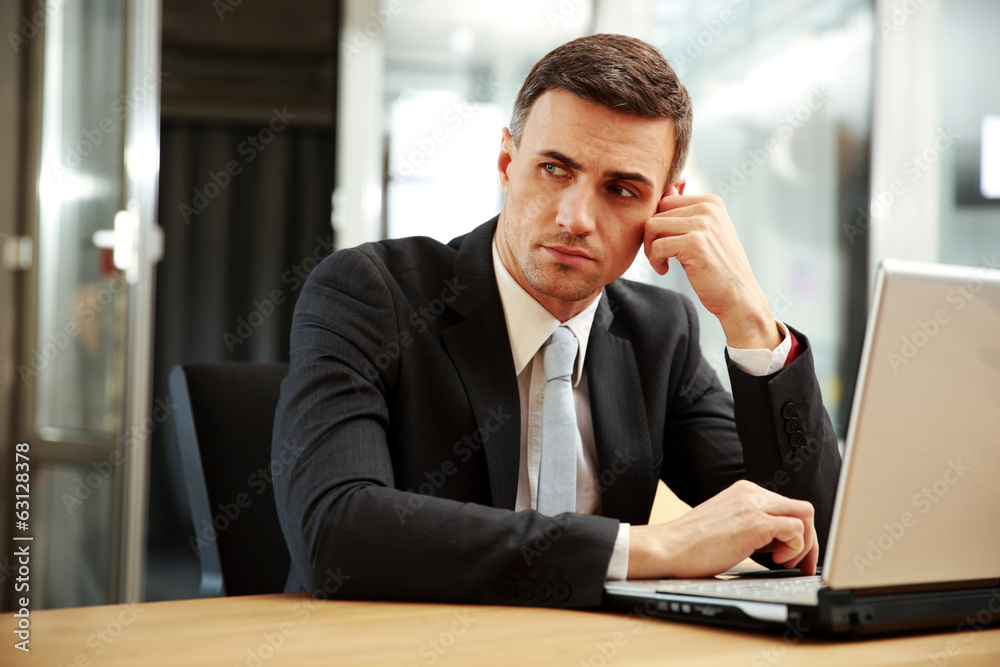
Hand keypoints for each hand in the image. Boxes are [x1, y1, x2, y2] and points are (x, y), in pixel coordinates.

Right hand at [627, 480, 817, 578]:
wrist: (668, 548)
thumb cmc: (691, 545)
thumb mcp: (727, 525)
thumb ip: (751, 525)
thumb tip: (778, 543)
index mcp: (744, 492)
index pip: (787, 506)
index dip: (798, 534)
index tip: (795, 556)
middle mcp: (751, 493)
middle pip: (802, 509)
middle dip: (809, 540)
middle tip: (801, 564)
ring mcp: (754, 505)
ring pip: (805, 516)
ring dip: (804, 545)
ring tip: (784, 562)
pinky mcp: (755, 522)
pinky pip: (797, 530)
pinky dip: (795, 549)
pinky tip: (776, 560)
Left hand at [643, 187, 780, 349]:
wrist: (738, 295)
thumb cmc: (718, 266)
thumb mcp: (704, 233)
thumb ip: (686, 211)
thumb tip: (669, 187)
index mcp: (711, 202)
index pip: (666, 201)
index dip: (658, 224)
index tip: (665, 243)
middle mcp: (708, 208)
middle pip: (656, 213)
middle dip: (651, 236)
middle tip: (660, 256)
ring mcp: (703, 225)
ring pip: (652, 226)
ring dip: (650, 248)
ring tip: (661, 262)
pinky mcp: (695, 244)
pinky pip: (657, 246)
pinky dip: (655, 260)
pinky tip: (665, 270)